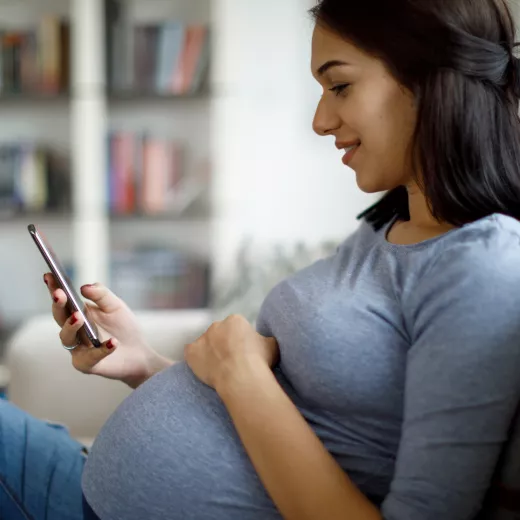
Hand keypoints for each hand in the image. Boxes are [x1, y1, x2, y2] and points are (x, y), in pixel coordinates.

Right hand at [44, 273, 170, 387]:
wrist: (139, 353)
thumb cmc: (124, 327)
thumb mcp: (115, 306)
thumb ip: (101, 295)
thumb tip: (84, 287)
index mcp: (78, 313)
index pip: (63, 300)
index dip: (54, 288)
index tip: (49, 275)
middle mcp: (73, 331)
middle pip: (59, 317)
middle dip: (58, 305)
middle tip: (60, 294)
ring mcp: (77, 348)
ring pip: (67, 337)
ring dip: (71, 326)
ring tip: (79, 316)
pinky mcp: (87, 364)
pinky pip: (91, 356)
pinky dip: (103, 349)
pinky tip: (113, 342)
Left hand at [184, 314, 278, 391]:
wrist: (241, 377)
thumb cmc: (259, 361)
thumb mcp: (272, 345)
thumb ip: (265, 339)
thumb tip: (265, 340)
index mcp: (235, 320)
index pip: (236, 328)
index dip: (241, 342)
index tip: (245, 354)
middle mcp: (217, 325)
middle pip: (220, 334)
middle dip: (225, 345)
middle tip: (232, 362)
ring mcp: (202, 338)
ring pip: (206, 344)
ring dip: (211, 352)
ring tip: (220, 369)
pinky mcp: (191, 351)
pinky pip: (191, 353)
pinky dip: (196, 359)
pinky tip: (205, 368)